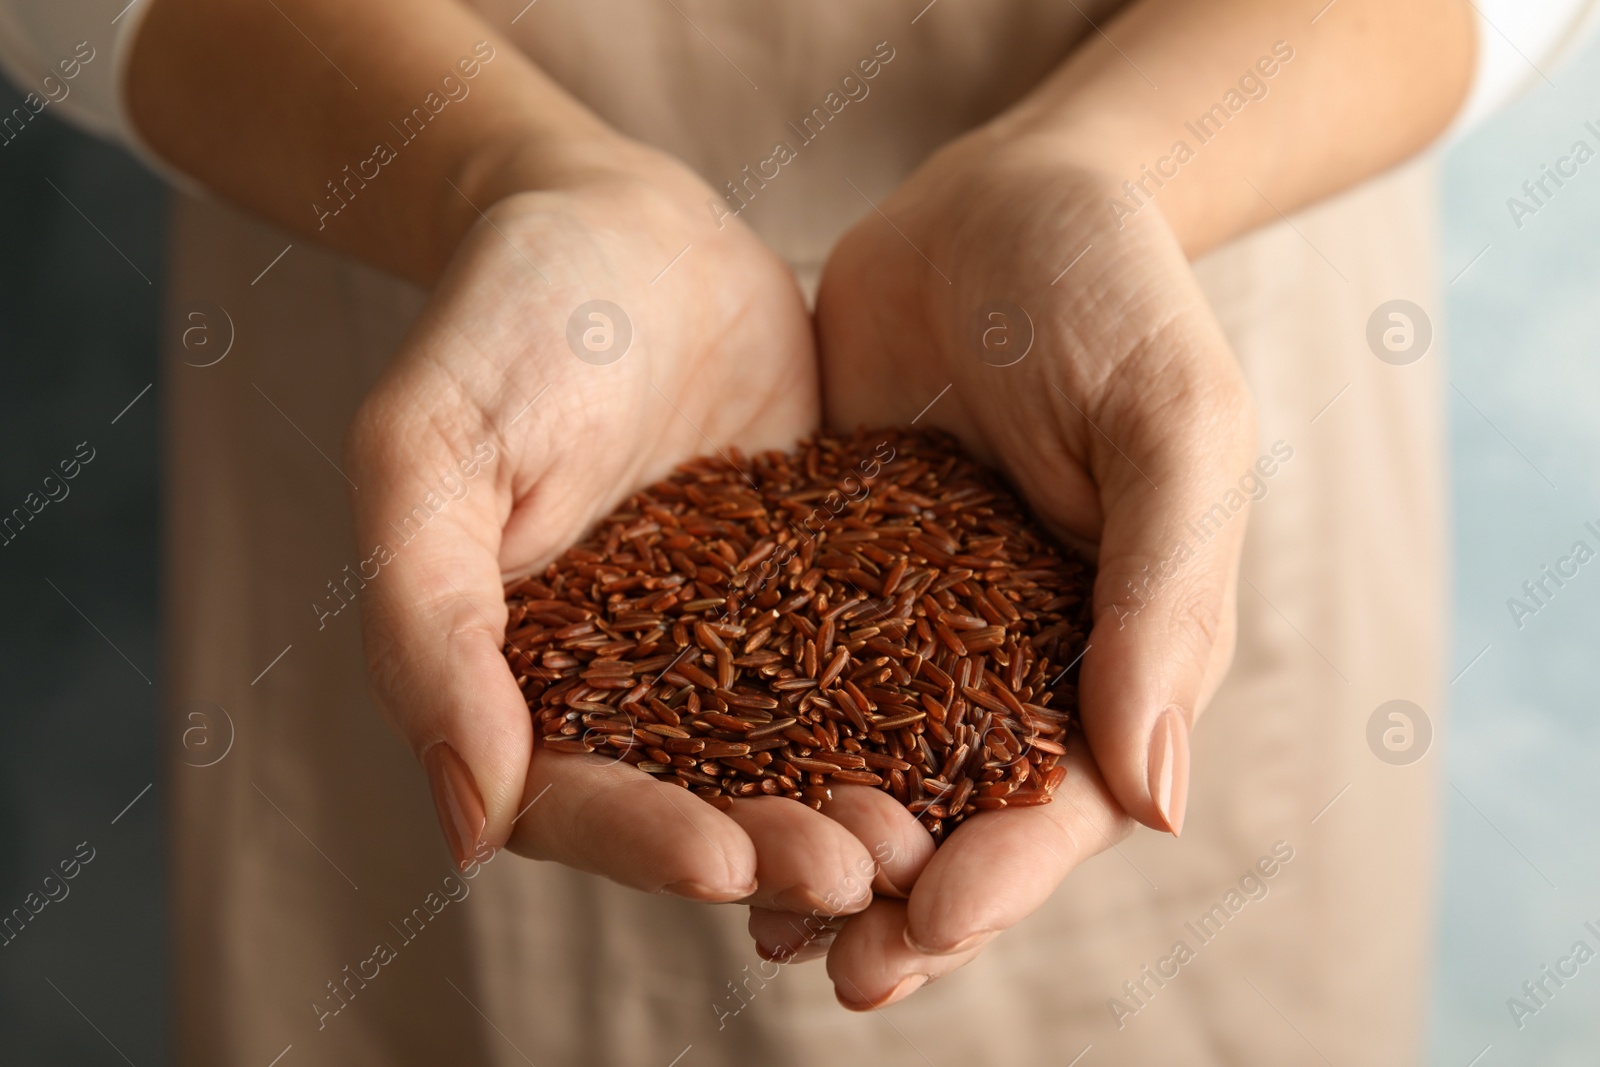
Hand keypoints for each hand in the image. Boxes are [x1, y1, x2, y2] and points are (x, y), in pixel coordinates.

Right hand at [343, 144, 885, 916]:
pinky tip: (976, 737)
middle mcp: (623, 681)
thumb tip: (467, 827)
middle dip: (774, 847)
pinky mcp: (808, 587)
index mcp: (516, 677)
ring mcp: (721, 639)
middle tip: (864, 870)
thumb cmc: (501, 319)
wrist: (623, 221)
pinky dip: (910, 713)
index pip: (569, 799)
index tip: (724, 860)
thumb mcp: (429, 453)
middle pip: (695, 801)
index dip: (641, 840)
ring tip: (923, 835)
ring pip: (788, 756)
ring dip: (850, 807)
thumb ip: (427, 628)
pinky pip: (859, 666)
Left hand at [777, 131, 1256, 1005]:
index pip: (1068, 797)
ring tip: (754, 919)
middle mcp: (1017, 655)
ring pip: (871, 767)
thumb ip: (1167, 599)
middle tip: (830, 968)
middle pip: (962, 813)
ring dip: (820, 847)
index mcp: (1117, 644)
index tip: (926, 930)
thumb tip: (1156, 803)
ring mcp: (921, 621)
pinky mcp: (834, 571)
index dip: (1005, 876)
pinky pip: (790, 675)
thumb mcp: (1170, 426)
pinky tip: (698, 793)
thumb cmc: (1115, 297)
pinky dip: (753, 741)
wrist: (1003, 199)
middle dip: (901, 899)